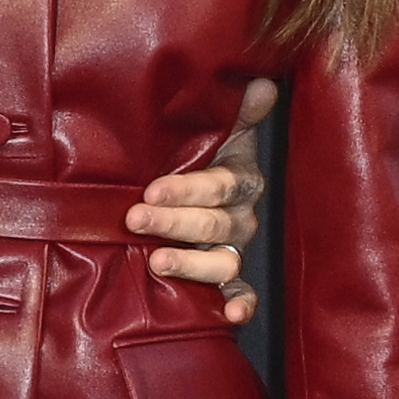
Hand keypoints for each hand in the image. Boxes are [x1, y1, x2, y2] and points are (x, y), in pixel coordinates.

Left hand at [128, 75, 279, 327]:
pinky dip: (239, 305)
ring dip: (193, 264)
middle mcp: (240, 217)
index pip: (220, 185)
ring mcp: (235, 249)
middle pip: (216, 224)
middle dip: (175, 222)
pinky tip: (229, 314)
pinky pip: (242, 293)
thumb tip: (260, 84)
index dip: (188, 189)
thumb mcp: (213, 131)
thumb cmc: (197, 156)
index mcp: (238, 180)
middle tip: (137, 218)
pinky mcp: (228, 278)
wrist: (192, 184)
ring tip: (157, 261)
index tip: (152, 189)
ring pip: (224, 261)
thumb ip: (235, 112)